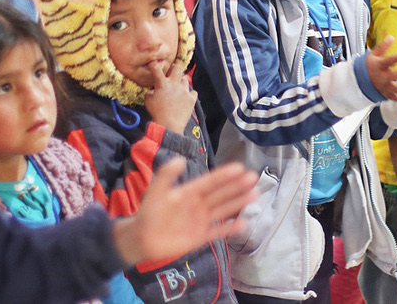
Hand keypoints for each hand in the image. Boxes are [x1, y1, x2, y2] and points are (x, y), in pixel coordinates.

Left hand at [112, 158, 256, 265]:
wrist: (141, 238)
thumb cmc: (148, 212)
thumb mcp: (156, 192)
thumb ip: (166, 176)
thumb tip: (180, 159)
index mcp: (189, 192)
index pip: (210, 181)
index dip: (224, 175)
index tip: (239, 167)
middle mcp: (199, 204)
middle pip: (221, 194)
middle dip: (237, 186)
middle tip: (254, 177)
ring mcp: (200, 221)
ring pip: (223, 210)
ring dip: (238, 202)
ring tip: (255, 194)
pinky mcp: (200, 237)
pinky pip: (217, 232)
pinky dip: (230, 229)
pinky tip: (243, 223)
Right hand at [145, 62, 198, 132]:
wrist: (169, 125)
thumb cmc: (157, 113)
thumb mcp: (148, 101)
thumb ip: (150, 91)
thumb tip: (152, 89)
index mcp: (162, 84)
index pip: (157, 69)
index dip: (154, 64)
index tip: (154, 64)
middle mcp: (175, 84)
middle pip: (178, 67)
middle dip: (175, 68)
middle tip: (172, 74)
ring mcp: (184, 90)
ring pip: (185, 80)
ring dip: (180, 83)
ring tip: (177, 90)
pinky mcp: (191, 98)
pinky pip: (192, 92)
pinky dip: (189, 94)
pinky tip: (185, 98)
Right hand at [366, 36, 396, 102]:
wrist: (359, 81)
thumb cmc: (368, 66)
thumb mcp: (373, 55)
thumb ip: (383, 47)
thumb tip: (391, 37)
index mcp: (378, 66)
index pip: (389, 61)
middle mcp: (381, 78)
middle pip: (393, 76)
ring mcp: (384, 87)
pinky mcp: (386, 95)